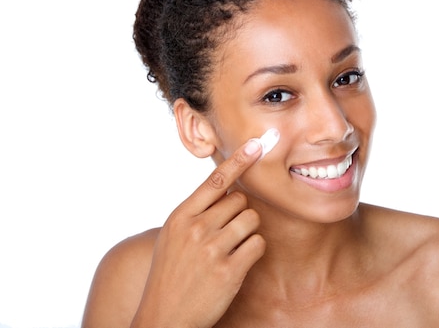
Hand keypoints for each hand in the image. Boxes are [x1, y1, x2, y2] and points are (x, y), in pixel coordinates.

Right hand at [131, 138, 265, 327]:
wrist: (163, 317)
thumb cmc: (170, 274)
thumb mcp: (173, 237)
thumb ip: (195, 212)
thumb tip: (225, 187)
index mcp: (180, 216)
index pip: (215, 180)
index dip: (239, 160)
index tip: (256, 144)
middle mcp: (195, 229)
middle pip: (240, 200)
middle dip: (239, 213)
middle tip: (226, 234)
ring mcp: (212, 249)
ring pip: (251, 220)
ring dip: (248, 232)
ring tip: (230, 250)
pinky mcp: (229, 270)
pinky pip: (258, 244)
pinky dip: (253, 251)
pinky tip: (238, 263)